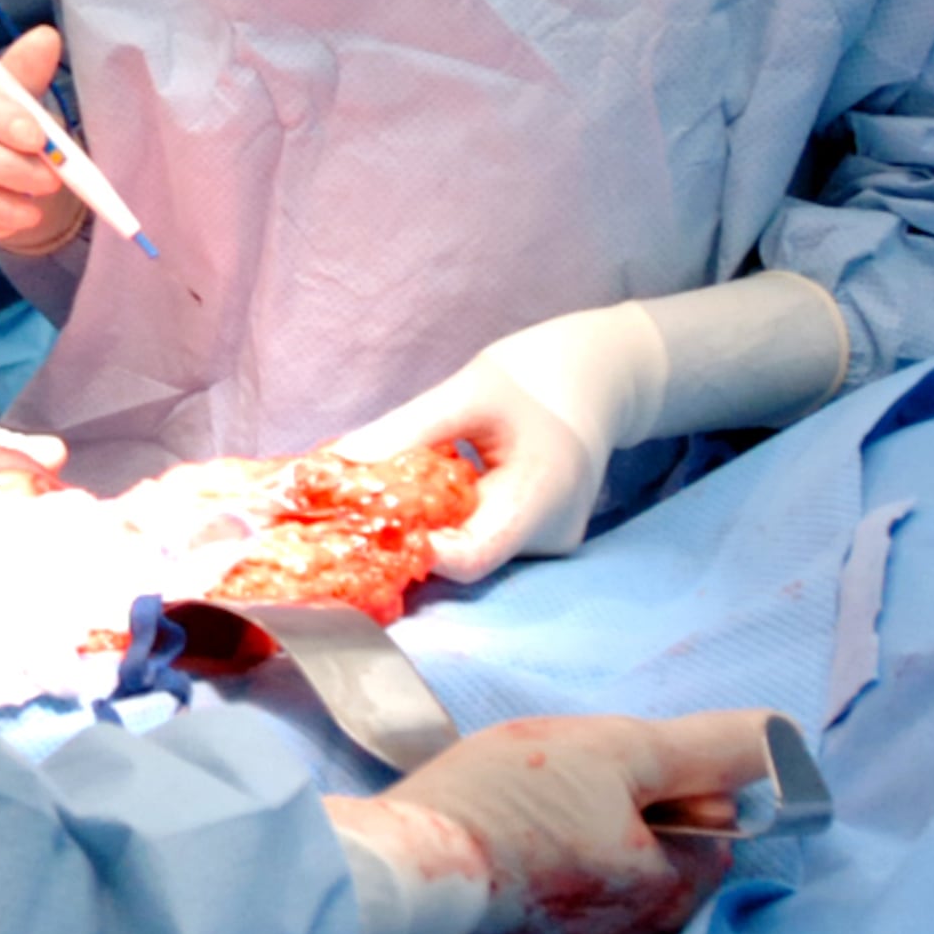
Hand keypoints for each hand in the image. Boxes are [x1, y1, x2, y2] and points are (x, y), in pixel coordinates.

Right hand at [330, 710, 777, 933]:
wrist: (403, 861)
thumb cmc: (513, 803)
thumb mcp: (616, 750)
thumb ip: (701, 747)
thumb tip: (781, 736)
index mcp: (673, 886)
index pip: (712, 820)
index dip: (668, 775)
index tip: (610, 761)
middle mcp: (640, 925)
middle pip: (660, 836)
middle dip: (622, 794)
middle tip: (564, 771)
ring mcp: (584, 932)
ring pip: (608, 851)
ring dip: (581, 815)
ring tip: (527, 794)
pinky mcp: (534, 928)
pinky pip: (565, 872)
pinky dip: (545, 842)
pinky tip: (506, 822)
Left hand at [331, 301, 665, 583]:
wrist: (597, 376)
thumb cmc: (537, 376)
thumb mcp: (466, 392)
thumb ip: (405, 431)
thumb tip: (336, 464)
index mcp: (540, 497)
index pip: (471, 557)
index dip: (415, 547)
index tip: (368, 518)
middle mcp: (549, 535)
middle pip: (465, 555)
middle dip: (411, 531)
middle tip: (362, 500)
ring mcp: (547, 542)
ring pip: (471, 546)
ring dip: (429, 522)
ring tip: (399, 484)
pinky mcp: (537, 537)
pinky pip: (484, 536)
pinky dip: (450, 518)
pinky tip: (432, 489)